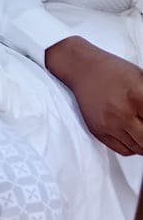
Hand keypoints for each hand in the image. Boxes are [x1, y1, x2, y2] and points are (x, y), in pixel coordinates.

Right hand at [46, 37, 142, 155]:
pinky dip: (133, 147)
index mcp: (136, 96)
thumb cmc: (113, 71)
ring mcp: (108, 125)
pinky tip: (133, 134)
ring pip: (138, 149)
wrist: (82, 69)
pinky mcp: (98, 132)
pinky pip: (124, 151)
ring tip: (141, 129)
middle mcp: (121, 113)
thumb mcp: (142, 79)